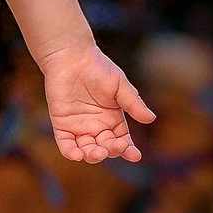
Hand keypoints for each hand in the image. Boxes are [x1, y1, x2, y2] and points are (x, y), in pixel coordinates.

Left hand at [39, 42, 153, 163]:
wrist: (72, 57)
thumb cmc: (98, 68)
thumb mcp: (120, 86)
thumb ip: (133, 103)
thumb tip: (150, 119)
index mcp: (113, 120)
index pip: (122, 141)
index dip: (128, 150)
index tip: (134, 155)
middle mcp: (96, 127)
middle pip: (106, 148)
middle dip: (111, 151)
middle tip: (114, 147)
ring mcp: (79, 127)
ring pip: (87, 150)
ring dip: (93, 155)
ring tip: (97, 153)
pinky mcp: (62, 124)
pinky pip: (65, 143)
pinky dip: (70, 152)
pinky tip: (77, 156)